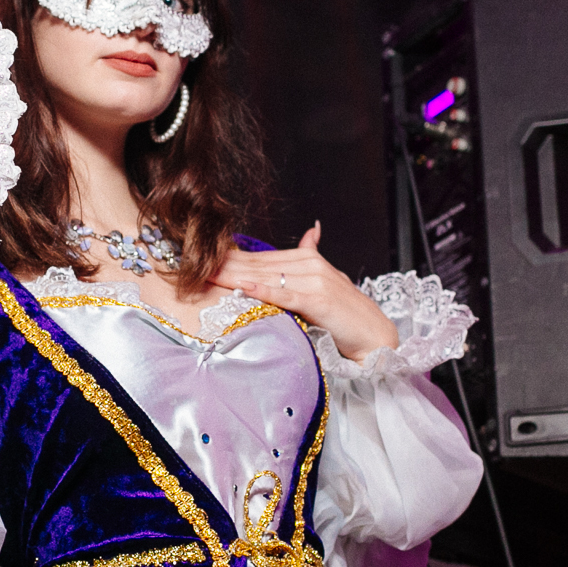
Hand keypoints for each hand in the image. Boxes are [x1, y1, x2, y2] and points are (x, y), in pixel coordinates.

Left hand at [210, 223, 398, 360]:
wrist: (375, 335)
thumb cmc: (347, 315)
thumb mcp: (327, 281)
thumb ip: (313, 257)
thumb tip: (312, 231)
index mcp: (307, 260)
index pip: (261, 257)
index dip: (231, 258)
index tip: (202, 258)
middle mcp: (310, 265)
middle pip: (258, 263)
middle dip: (224, 264)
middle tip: (192, 263)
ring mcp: (315, 281)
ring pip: (266, 276)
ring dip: (234, 275)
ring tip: (206, 273)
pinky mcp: (318, 300)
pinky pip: (285, 294)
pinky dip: (263, 289)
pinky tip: (243, 286)